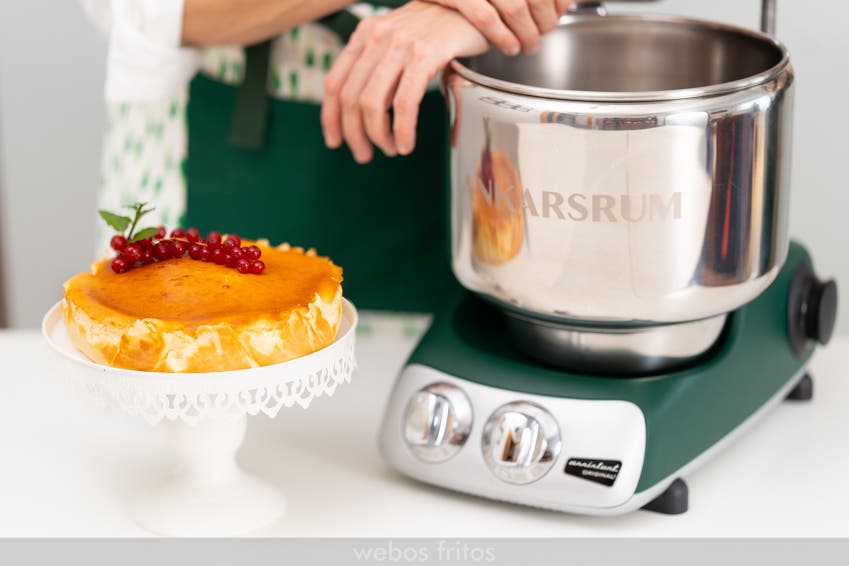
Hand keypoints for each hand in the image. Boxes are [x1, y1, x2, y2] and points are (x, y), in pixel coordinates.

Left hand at [321, 1, 487, 162]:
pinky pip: (404, 102)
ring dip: (378, 136)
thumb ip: (380, 66)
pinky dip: (403, 130)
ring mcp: (400, 44)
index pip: (334, 82)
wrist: (474, 8)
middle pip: (351, 98)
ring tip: (391, 150)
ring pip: (373, 103)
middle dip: (355, 135)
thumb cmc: (438, 31)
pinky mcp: (425, 54)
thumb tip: (363, 112)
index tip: (334, 142)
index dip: (330, 118)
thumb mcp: (400, 42)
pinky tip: (406, 143)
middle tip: (365, 155)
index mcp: (366, 34)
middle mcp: (378, 36)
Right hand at [424, 0, 573, 54]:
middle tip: (541, 36)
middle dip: (545, 19)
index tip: (559, 12)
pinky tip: (509, 48)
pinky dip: (503, 36)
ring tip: (528, 47)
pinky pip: (485, 17)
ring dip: (528, 33)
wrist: (419, 15)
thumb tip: (562, 4)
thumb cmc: (457, 1)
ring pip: (514, 6)